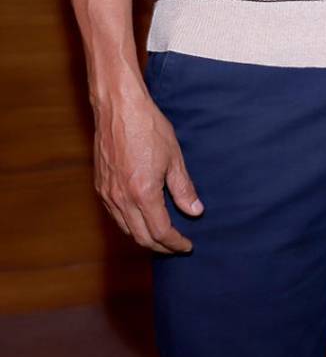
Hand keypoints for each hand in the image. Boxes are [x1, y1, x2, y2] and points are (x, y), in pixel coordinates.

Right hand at [92, 85, 201, 252]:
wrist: (119, 109)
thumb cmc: (149, 128)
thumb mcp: (174, 158)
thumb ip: (184, 188)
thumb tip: (195, 211)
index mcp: (143, 193)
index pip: (160, 231)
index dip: (175, 243)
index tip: (187, 246)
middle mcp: (121, 198)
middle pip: (140, 237)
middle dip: (160, 246)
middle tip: (177, 246)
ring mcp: (107, 194)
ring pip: (125, 228)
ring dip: (144, 237)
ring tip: (162, 236)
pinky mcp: (100, 187)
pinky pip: (115, 215)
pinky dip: (130, 224)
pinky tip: (142, 219)